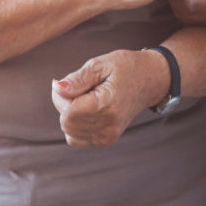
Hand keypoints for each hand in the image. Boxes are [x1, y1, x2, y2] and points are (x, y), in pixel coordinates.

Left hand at [49, 49, 168, 147]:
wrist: (149, 81)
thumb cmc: (124, 68)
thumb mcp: (100, 65)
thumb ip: (77, 79)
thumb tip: (56, 88)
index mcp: (107, 105)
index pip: (68, 112)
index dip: (62, 96)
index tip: (74, 81)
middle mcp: (109, 125)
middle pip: (66, 123)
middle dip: (65, 105)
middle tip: (81, 88)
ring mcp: (109, 135)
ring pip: (69, 132)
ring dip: (70, 115)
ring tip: (87, 98)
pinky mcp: (107, 140)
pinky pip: (76, 138)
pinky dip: (75, 125)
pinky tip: (88, 110)